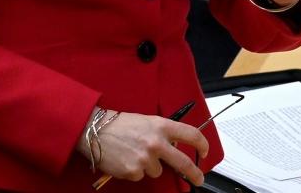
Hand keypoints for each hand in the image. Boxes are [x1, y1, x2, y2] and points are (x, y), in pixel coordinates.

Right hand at [78, 110, 208, 185]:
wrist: (95, 131)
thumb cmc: (120, 124)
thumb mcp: (147, 121)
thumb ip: (163, 133)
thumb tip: (175, 147)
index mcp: (162, 126)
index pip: (191, 134)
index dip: (202, 144)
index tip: (205, 151)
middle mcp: (156, 142)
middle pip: (184, 162)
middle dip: (194, 173)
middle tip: (198, 179)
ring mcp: (146, 158)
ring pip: (157, 171)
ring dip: (149, 166)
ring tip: (134, 153)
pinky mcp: (134, 171)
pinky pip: (141, 176)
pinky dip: (134, 170)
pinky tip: (125, 159)